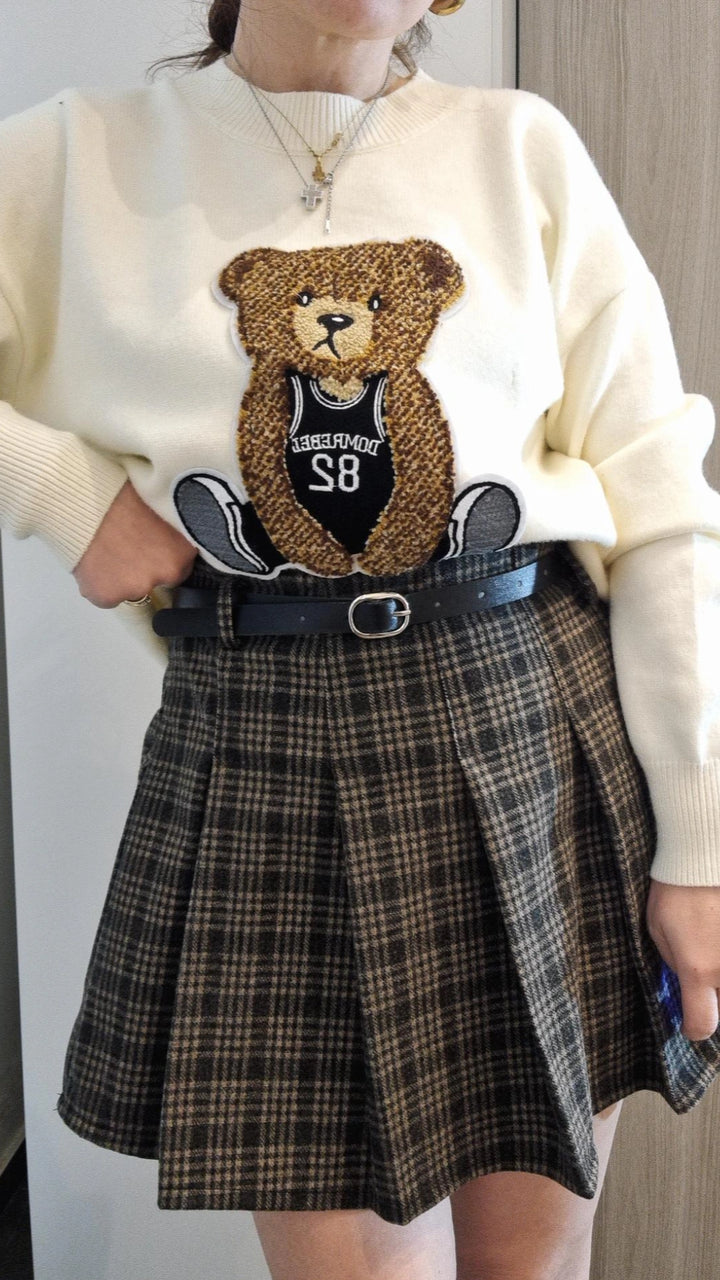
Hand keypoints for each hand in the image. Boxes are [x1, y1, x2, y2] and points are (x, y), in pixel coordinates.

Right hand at [71, 479, 197, 607]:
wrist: (82, 496)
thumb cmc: (118, 491)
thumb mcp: (158, 506)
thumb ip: (169, 531)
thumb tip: (167, 538)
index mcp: (184, 549)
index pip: (181, 566)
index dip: (162, 556)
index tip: (149, 546)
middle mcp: (167, 572)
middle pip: (158, 581)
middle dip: (144, 569)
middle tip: (126, 546)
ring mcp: (138, 587)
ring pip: (131, 590)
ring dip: (121, 577)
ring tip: (106, 549)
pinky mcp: (108, 596)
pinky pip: (106, 597)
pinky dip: (99, 584)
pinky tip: (92, 561)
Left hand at [646, 878, 719, 1040]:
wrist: (707, 856)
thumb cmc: (677, 886)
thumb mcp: (657, 928)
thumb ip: (674, 962)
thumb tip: (686, 980)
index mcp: (698, 969)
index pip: (703, 1023)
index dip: (693, 1028)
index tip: (689, 1024)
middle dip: (713, 997)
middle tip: (702, 971)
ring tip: (712, 947)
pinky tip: (718, 938)